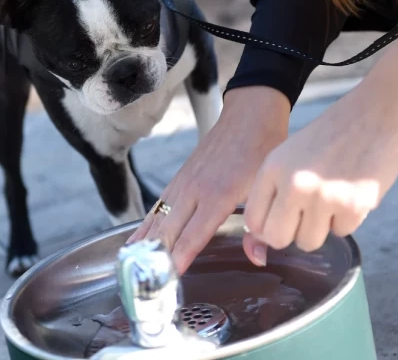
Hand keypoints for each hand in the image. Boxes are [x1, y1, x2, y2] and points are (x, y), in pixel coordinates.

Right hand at [127, 87, 289, 274]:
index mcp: (218, 195)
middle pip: (169, 229)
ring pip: (159, 217)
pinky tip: (138, 238)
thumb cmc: (261, 150)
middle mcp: (194, 190)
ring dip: (146, 241)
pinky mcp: (179, 177)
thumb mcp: (266, 189)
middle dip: (157, 255)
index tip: (168, 276)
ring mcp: (183, 183)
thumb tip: (257, 257)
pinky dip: (146, 223)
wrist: (249, 117)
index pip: (193, 234)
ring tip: (131, 263)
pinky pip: (158, 205)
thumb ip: (259, 227)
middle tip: (145, 280)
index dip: (180, 256)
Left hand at [243, 77, 397, 264]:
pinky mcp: (354, 205)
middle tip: (303, 220)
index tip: (275, 224)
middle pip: (277, 238)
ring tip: (330, 201)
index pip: (253, 220)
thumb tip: (258, 238)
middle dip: (289, 235)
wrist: (376, 114)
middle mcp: (294, 184)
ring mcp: (324, 196)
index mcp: (272, 168)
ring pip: (309, 241)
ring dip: (320, 228)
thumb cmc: (330, 136)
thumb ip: (273, 189)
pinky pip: (341, 233)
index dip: (263, 229)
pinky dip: (347, 220)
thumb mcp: (289, 155)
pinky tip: (351, 193)